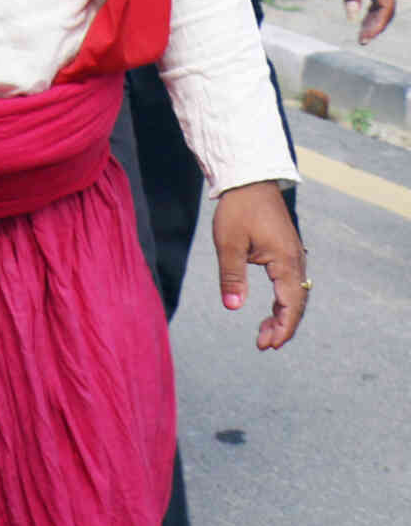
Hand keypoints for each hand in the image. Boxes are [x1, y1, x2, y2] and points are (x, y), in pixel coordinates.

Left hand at [212, 179, 307, 349]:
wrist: (249, 180)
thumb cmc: (238, 209)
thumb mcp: (229, 243)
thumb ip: (232, 276)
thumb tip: (233, 307)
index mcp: (286, 262)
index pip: (290, 305)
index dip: (282, 328)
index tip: (269, 345)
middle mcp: (296, 261)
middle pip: (296, 304)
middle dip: (282, 326)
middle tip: (263, 344)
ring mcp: (294, 256)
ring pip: (295, 295)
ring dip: (283, 315)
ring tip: (265, 332)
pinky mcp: (287, 251)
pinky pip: (290, 283)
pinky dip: (283, 300)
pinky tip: (272, 309)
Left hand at [331, 0, 396, 42]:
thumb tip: (352, 16)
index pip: (385, 8)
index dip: (376, 26)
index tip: (365, 38)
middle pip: (386, 9)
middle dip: (376, 26)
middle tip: (362, 40)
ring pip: (382, 3)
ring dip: (373, 19)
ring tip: (362, 33)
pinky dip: (370, 8)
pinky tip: (361, 16)